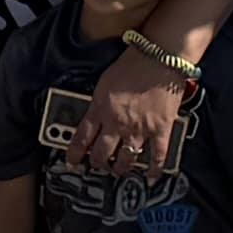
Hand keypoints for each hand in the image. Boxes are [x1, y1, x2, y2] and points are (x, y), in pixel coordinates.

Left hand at [73, 37, 195, 186]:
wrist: (161, 56)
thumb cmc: (133, 62)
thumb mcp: (105, 82)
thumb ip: (99, 102)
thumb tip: (95, 116)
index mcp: (100, 108)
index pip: (81, 138)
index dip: (74, 154)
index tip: (71, 163)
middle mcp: (117, 122)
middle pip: (101, 154)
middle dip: (97, 163)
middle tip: (98, 166)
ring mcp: (139, 128)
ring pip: (126, 159)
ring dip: (121, 168)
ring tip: (119, 169)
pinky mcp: (160, 129)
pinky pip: (157, 156)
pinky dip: (154, 169)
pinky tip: (151, 176)